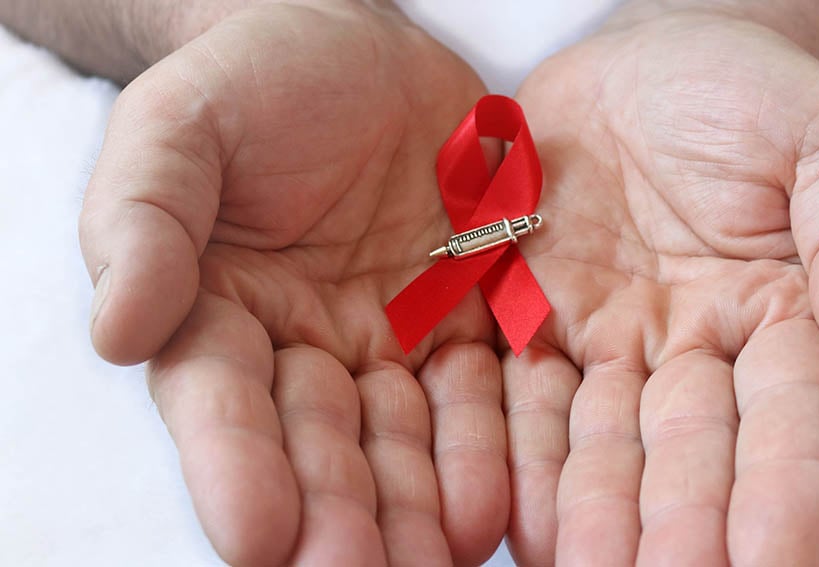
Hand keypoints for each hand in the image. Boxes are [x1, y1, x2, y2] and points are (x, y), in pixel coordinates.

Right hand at [80, 3, 508, 564]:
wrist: (359, 51)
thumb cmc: (254, 81)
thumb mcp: (179, 128)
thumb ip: (146, 220)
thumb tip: (117, 329)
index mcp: (222, 312)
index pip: (223, 402)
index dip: (236, 467)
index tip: (254, 534)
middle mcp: (308, 348)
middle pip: (321, 444)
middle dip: (338, 515)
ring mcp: (394, 341)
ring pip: (406, 438)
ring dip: (417, 506)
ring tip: (437, 560)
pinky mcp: (468, 321)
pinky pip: (486, 389)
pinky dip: (491, 446)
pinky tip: (499, 501)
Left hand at [505, 9, 818, 565]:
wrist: (640, 64)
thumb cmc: (747, 92)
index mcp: (780, 316)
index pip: (789, 418)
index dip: (781, 491)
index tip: (772, 562)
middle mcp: (691, 350)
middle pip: (685, 452)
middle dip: (674, 528)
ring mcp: (606, 341)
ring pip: (598, 443)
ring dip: (589, 514)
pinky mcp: (529, 319)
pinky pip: (518, 393)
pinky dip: (515, 454)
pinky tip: (509, 515)